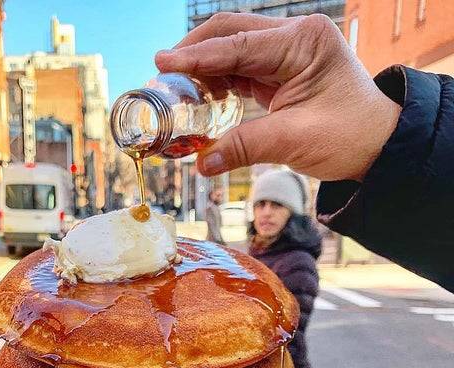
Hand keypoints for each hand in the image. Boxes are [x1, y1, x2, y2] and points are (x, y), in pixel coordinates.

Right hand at [156, 13, 400, 181]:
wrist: (377, 146)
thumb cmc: (348, 136)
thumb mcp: (293, 141)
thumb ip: (242, 147)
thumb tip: (200, 163)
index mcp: (303, 41)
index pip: (238, 44)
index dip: (197, 56)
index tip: (161, 63)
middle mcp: (294, 37)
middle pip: (230, 33)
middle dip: (194, 54)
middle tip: (161, 77)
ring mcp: (288, 51)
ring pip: (231, 49)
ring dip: (203, 69)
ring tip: (176, 93)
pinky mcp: (281, 70)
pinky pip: (240, 68)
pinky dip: (217, 82)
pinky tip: (200, 98)